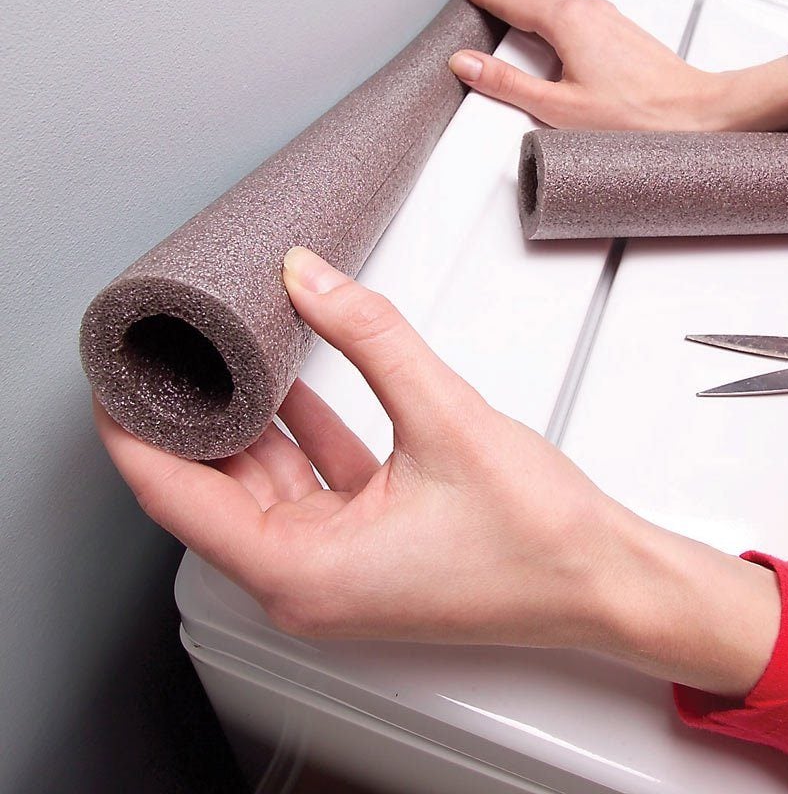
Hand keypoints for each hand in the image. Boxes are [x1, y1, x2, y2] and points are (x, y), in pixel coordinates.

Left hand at [95, 247, 779, 696]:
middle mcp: (306, 579)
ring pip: (261, 483)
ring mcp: (337, 566)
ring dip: (243, 420)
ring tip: (223, 352)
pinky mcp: (368, 547)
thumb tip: (312, 278)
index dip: (133, 432)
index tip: (114, 378)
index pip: (176, 497)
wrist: (602, 576)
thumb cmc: (537, 538)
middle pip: (211, 489)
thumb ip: (372, 337)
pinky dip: (296, 434)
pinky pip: (309, 483)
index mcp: (303, 569)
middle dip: (187, 415)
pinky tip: (292, 384)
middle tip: (168, 346)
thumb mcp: (447, 417)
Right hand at [449, 0, 787, 131]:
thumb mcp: (558, 106)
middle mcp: (589, 12)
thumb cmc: (637, 114)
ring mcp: (610, 20)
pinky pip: (579, 5)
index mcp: (567, 23)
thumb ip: (507, 83)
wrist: (693, 113)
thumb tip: (466, 64)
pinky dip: (557, 1)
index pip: (514, 2)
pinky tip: (562, 8)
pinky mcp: (624, 32)